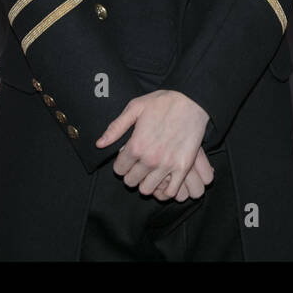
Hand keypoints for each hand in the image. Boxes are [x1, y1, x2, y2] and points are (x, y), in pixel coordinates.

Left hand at [96, 90, 210, 199]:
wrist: (193, 100)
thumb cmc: (163, 101)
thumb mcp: (135, 107)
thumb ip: (116, 127)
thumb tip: (100, 144)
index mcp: (136, 145)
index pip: (119, 169)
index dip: (122, 164)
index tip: (129, 158)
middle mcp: (149, 159)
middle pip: (131, 181)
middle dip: (132, 174)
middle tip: (139, 165)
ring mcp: (167, 165)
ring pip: (147, 189)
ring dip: (147, 182)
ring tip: (151, 172)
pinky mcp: (183, 167)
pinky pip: (170, 191)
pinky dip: (165, 190)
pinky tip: (164, 179)